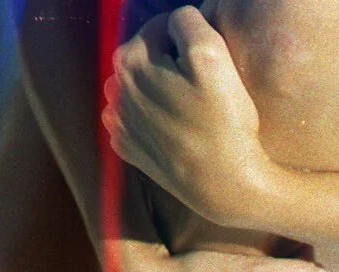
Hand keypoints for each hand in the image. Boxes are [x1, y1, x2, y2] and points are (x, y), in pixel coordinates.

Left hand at [102, 7, 271, 226]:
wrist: (222, 184)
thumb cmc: (223, 121)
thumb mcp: (212, 55)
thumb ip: (188, 22)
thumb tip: (178, 20)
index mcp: (131, 61)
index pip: (160, 27)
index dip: (189, 39)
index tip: (209, 62)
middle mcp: (115, 90)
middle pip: (145, 57)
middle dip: (170, 62)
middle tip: (202, 85)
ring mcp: (118, 123)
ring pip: (138, 87)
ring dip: (158, 88)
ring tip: (188, 105)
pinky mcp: (127, 149)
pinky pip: (135, 119)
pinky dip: (151, 116)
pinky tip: (174, 127)